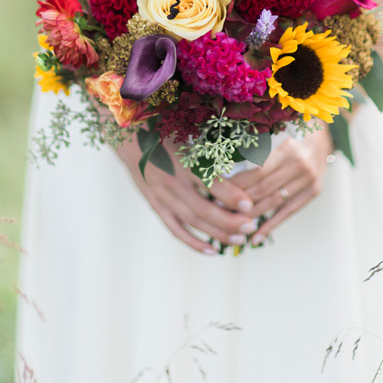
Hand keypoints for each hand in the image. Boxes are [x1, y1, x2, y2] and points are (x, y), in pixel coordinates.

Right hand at [114, 137, 257, 254]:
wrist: (131, 139)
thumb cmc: (169, 131)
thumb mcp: (191, 134)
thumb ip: (213, 147)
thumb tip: (250, 151)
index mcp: (183, 161)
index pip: (208, 182)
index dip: (229, 195)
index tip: (249, 205)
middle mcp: (172, 182)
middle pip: (201, 209)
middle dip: (228, 221)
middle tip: (250, 227)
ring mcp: (162, 196)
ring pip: (191, 221)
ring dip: (216, 233)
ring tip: (239, 240)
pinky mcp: (156, 205)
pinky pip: (175, 228)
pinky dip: (193, 241)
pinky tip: (212, 251)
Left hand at [227, 127, 334, 244]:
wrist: (323, 138)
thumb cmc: (291, 136)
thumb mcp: (275, 136)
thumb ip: (255, 151)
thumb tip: (224, 172)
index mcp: (287, 149)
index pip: (256, 172)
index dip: (236, 185)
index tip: (217, 192)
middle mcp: (299, 164)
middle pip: (263, 189)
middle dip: (239, 202)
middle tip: (219, 210)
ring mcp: (309, 179)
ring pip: (273, 202)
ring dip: (251, 215)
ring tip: (232, 223)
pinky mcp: (314, 191)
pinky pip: (288, 212)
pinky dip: (271, 226)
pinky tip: (255, 238)